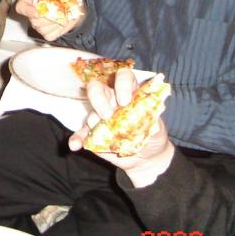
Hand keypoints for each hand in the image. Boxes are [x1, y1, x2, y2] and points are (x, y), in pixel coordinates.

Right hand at [16, 0, 83, 40]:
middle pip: (34, 21)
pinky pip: (51, 35)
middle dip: (49, 16)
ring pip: (43, 29)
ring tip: (63, 13)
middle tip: (62, 8)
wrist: (74, 4)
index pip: (21, 6)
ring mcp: (38, 24)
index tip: (37, 13)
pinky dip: (60, 29)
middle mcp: (32, 12)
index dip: (27, 11)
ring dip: (56, 22)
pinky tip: (63, 20)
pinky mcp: (46, 33)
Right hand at [68, 69, 174, 186]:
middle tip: (107, 115)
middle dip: (99, 99)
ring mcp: (100, 116)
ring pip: (90, 111)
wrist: (147, 158)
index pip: (124, 76)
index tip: (124, 101)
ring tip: (98, 133)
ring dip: (91, 121)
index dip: (122, 84)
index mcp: (130, 93)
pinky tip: (76, 145)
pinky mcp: (92, 132)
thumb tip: (146, 123)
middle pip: (97, 88)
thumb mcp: (157, 127)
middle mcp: (112, 100)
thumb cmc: (153, 135)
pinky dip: (77, 138)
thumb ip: (151, 122)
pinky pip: (81, 133)